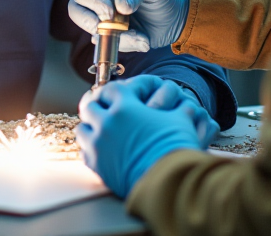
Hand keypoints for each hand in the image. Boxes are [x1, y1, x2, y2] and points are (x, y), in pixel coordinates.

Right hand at [68, 0, 189, 50]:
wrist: (180, 12)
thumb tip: (120, 6)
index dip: (92, 1)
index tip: (110, 11)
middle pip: (76, 10)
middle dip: (89, 22)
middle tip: (111, 28)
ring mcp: (104, 17)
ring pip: (92, 32)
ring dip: (116, 38)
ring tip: (140, 36)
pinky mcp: (113, 35)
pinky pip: (110, 45)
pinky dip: (127, 45)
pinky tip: (144, 40)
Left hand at [76, 75, 218, 196]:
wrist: (169, 182)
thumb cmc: (176, 147)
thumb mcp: (180, 120)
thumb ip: (177, 108)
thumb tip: (188, 105)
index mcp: (125, 107)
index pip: (110, 89)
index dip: (114, 92)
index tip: (117, 95)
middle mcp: (107, 123)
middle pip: (90, 107)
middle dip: (97, 107)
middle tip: (104, 111)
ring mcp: (99, 145)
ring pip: (82, 130)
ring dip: (90, 128)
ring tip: (100, 131)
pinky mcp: (97, 166)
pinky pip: (85, 153)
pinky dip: (91, 149)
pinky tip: (102, 150)